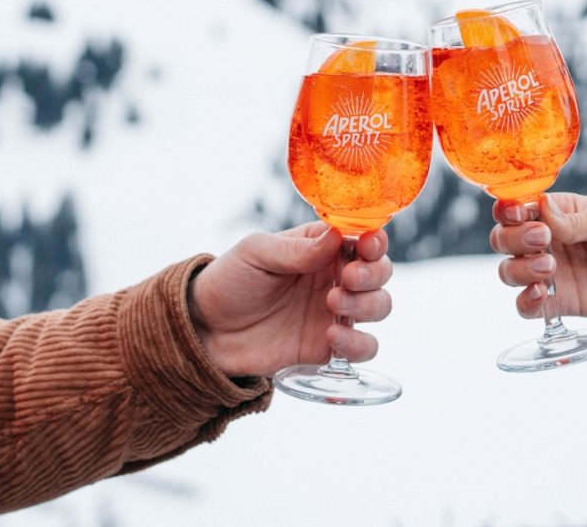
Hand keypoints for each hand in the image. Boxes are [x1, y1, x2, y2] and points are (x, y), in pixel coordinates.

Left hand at [188, 224, 392, 377]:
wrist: (206, 330)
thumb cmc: (230, 281)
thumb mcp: (256, 253)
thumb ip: (297, 250)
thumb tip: (336, 237)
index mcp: (321, 248)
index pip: (362, 239)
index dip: (373, 242)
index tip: (366, 247)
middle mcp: (334, 278)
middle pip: (380, 273)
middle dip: (373, 274)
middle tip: (347, 278)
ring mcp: (335, 313)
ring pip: (379, 306)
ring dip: (368, 304)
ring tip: (333, 304)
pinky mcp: (328, 347)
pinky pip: (364, 348)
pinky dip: (358, 343)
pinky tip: (330, 336)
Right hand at [492, 193, 586, 333]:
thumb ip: (576, 219)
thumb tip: (541, 210)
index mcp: (558, 212)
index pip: (517, 207)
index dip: (509, 209)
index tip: (521, 213)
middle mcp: (548, 242)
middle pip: (504, 239)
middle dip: (514, 238)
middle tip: (543, 240)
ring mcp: (551, 273)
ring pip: (509, 272)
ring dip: (518, 269)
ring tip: (550, 267)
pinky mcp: (561, 303)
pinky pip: (527, 307)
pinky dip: (525, 302)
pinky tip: (540, 295)